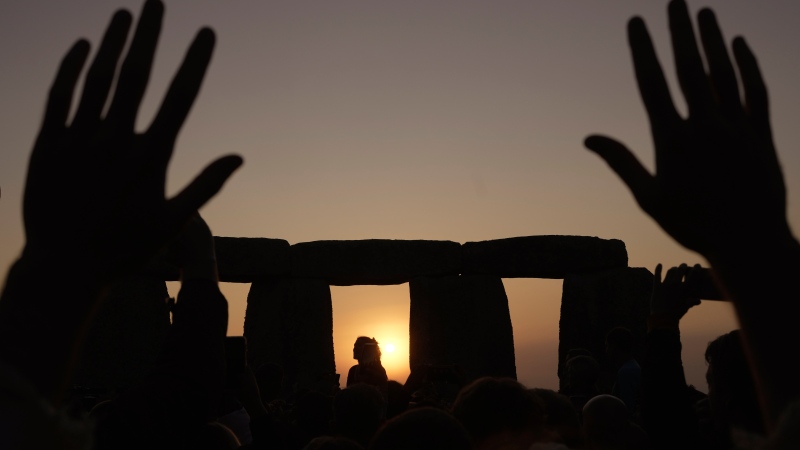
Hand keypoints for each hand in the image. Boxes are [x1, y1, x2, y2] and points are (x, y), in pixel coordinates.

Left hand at [22, 0, 240, 285]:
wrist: (61, 267)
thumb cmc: (124, 247)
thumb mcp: (172, 223)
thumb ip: (205, 185)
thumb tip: (239, 156)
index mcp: (149, 157)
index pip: (179, 97)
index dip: (194, 61)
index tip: (207, 31)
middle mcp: (114, 141)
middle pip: (135, 74)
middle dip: (148, 34)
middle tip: (157, 0)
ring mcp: (77, 140)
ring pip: (97, 78)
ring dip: (112, 41)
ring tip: (125, 12)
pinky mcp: (46, 144)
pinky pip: (59, 95)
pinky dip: (71, 67)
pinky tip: (83, 44)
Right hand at [584, 0, 788, 259]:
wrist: (749, 242)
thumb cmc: (692, 224)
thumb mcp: (649, 197)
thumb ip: (621, 162)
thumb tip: (589, 138)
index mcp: (673, 141)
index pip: (653, 84)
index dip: (644, 50)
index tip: (636, 21)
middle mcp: (706, 127)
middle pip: (690, 68)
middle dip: (680, 31)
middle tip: (674, 0)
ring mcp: (737, 128)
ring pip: (724, 73)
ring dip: (712, 40)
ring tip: (703, 11)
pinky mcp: (762, 134)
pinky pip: (755, 92)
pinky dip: (748, 65)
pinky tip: (739, 44)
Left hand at [650, 263, 701, 321]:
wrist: (663, 317)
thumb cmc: (676, 313)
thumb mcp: (686, 307)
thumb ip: (692, 302)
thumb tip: (698, 301)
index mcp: (685, 289)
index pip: (693, 275)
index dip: (696, 268)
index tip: (697, 265)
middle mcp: (676, 284)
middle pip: (681, 270)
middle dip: (683, 266)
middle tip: (684, 266)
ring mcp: (666, 284)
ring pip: (670, 272)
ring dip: (673, 269)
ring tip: (675, 269)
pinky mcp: (657, 287)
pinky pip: (657, 275)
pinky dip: (658, 269)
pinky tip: (659, 265)